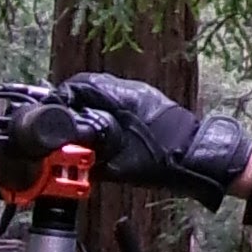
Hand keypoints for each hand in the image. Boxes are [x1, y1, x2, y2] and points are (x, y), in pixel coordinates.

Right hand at [60, 70, 251, 204]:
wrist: (199, 157)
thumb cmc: (163, 160)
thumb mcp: (119, 165)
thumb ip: (91, 155)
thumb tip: (68, 152)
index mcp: (119, 97)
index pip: (78, 86)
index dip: (61, 100)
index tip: (52, 115)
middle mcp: (128, 88)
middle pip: (87, 86)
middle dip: (72, 103)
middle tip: (62, 123)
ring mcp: (139, 93)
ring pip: (102, 92)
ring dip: (87, 106)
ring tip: (78, 128)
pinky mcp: (147, 101)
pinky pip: (116, 99)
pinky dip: (104, 110)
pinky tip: (101, 129)